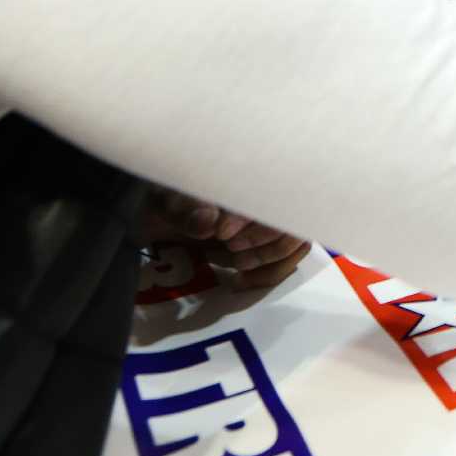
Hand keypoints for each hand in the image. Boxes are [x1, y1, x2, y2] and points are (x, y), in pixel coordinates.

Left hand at [141, 188, 312, 290]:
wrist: (158, 217)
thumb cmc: (166, 200)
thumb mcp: (167, 202)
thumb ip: (186, 211)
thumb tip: (209, 221)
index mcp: (248, 175)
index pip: (272, 192)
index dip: (254, 218)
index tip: (222, 234)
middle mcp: (267, 195)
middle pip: (294, 218)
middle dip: (265, 241)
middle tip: (230, 250)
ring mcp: (271, 219)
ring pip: (296, 240)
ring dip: (269, 260)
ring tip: (236, 265)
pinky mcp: (268, 242)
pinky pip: (285, 260)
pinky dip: (267, 275)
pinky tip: (240, 281)